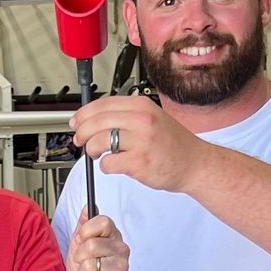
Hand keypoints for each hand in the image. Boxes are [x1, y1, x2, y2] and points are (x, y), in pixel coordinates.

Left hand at [67, 213, 127, 270]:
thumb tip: (88, 208)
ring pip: (89, 265)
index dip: (86, 231)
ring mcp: (122, 265)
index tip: (82, 239)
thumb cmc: (87, 263)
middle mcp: (121, 247)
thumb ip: (84, 223)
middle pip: (92, 245)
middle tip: (83, 261)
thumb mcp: (80, 241)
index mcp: (112, 234)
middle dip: (79, 256)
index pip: (102, 221)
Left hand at [70, 92, 203, 194]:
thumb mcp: (153, 117)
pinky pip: (108, 163)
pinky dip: (105, 166)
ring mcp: (141, 141)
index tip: (76, 121)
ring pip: (99, 141)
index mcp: (142, 105)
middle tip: (80, 140)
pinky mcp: (139, 162)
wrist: (195, 163)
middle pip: (96, 121)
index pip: (102, 104)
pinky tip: (114, 166)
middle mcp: (142, 120)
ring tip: (97, 154)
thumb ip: (127, 115)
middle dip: (82, 132)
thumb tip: (95, 119)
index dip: (83, 114)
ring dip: (92, 150)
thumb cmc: (174, 144)